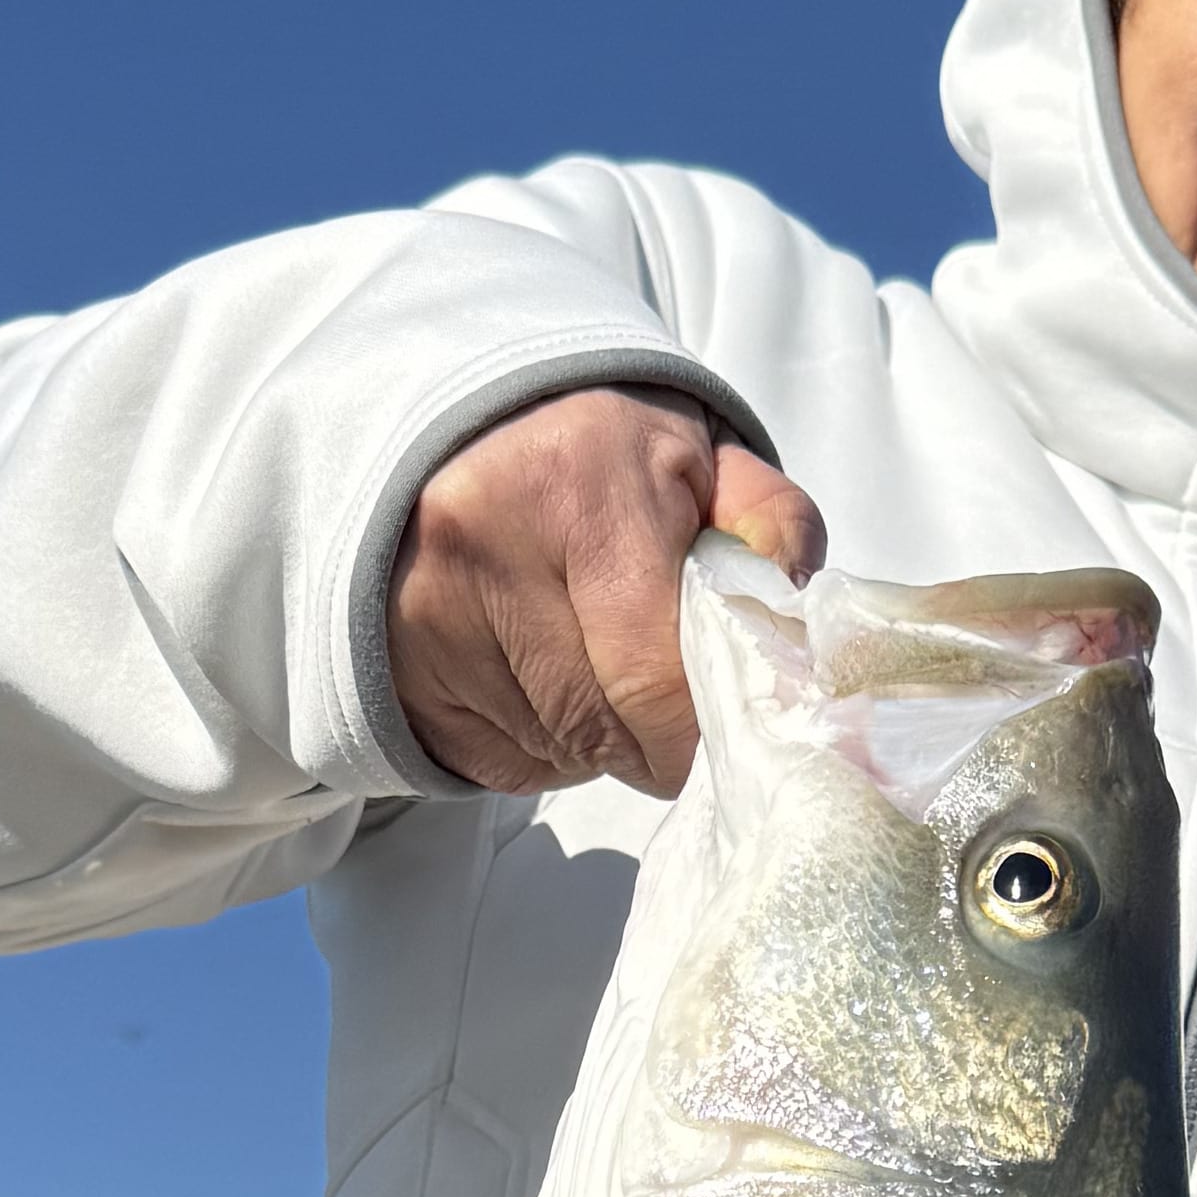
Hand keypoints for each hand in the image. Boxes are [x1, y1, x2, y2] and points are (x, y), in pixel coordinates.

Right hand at [385, 389, 826, 796]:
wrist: (458, 430)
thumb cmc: (600, 460)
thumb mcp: (701, 461)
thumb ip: (772, 528)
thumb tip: (800, 627)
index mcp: (576, 485)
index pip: (655, 679)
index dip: (699, 727)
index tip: (720, 725)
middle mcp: (482, 547)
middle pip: (603, 731)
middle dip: (654, 740)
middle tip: (669, 700)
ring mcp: (423, 614)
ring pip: (553, 754)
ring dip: (599, 743)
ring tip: (599, 668)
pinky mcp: (397, 672)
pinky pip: (501, 766)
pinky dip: (543, 748)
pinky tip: (545, 682)